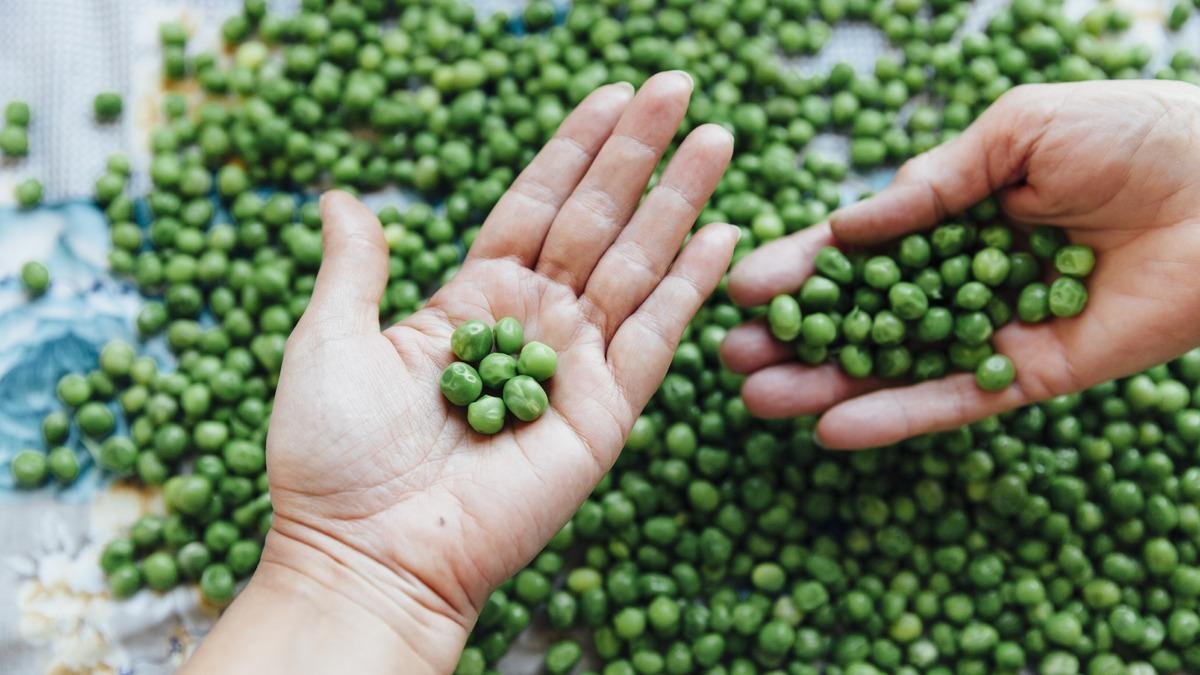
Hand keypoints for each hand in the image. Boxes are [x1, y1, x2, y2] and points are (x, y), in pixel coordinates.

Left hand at [186, 72, 735, 673]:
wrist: (367, 552)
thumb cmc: (334, 455)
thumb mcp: (330, 340)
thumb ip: (356, 266)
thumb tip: (343, 197)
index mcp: (471, 299)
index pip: (535, 205)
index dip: (572, 149)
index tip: (608, 94)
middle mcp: (531, 324)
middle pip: (597, 220)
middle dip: (638, 152)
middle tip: (679, 86)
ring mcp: (573, 367)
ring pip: (637, 266)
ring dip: (679, 200)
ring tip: (717, 137)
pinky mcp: (603, 416)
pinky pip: (655, 340)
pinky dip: (689, 288)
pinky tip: (721, 234)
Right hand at [722, 80, 1199, 449]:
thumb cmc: (1136, 134)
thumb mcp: (1018, 130)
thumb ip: (932, 184)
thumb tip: (846, 227)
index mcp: (956, 214)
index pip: (860, 248)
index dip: (802, 268)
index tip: (743, 286)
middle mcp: (962, 278)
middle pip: (862, 317)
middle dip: (795, 336)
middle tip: (729, 355)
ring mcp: (992, 331)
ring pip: (894, 366)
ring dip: (825, 384)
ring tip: (756, 398)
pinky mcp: (1030, 377)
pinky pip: (955, 401)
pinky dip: (896, 416)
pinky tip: (834, 428)